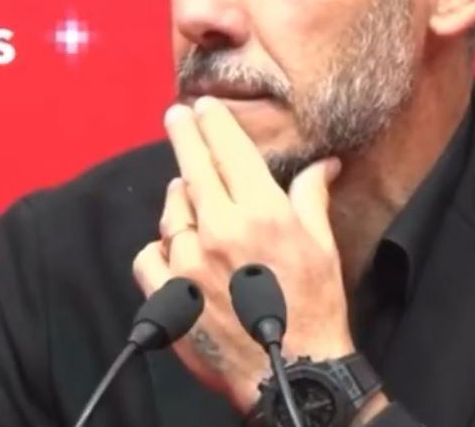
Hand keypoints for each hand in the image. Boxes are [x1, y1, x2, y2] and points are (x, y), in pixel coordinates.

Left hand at [133, 96, 353, 413]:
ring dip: (179, 201)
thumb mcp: (322, 244)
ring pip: (171, 212)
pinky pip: (149, 255)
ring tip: (191, 200)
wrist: (293, 370)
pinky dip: (158, 249)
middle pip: (192, 167)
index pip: (228, 150)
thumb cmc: (314, 307)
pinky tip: (173, 249)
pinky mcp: (169, 294)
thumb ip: (311, 197)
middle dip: (183, 134)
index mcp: (261, 212)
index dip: (212, 122)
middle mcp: (221, 230)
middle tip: (176, 115)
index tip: (202, 106)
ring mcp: (190, 262)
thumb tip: (325, 164)